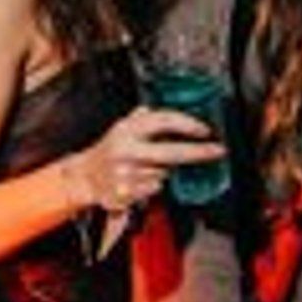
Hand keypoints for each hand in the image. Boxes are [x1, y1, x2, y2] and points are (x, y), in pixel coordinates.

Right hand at [72, 106, 224, 213]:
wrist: (84, 177)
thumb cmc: (108, 151)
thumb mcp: (122, 127)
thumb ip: (142, 118)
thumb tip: (160, 108)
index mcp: (127, 129)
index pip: (163, 121)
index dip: (187, 124)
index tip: (204, 130)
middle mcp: (126, 150)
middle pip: (172, 152)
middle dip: (199, 152)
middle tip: (217, 150)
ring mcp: (126, 173)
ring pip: (164, 173)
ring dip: (163, 171)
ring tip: (145, 168)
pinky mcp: (126, 192)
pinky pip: (154, 188)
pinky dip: (153, 185)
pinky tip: (140, 180)